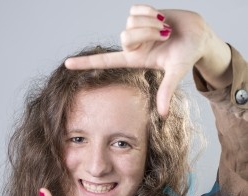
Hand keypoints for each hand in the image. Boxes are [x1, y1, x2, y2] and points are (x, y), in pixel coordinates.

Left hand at [65, 5, 231, 116]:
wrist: (198, 35)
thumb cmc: (187, 56)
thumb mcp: (175, 73)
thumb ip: (166, 92)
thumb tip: (162, 115)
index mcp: (136, 60)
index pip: (106, 61)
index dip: (86, 63)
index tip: (66, 65)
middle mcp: (133, 44)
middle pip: (123, 37)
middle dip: (145, 34)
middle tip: (164, 36)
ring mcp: (136, 28)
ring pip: (130, 21)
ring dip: (152, 23)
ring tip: (165, 28)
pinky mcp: (142, 13)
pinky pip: (137, 8)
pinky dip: (152, 12)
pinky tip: (162, 17)